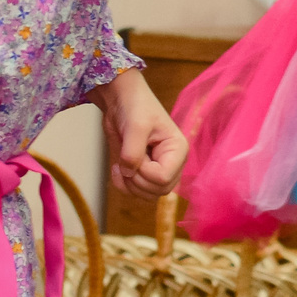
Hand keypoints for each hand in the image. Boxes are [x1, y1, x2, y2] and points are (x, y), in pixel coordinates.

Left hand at [95, 68, 185, 197]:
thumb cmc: (135, 106)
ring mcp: (158, 169)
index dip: (144, 172)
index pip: (163, 178)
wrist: (121, 100)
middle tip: (126, 160)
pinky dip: (123, 185)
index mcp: (178, 150)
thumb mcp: (135, 126)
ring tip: (121, 165)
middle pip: (159, 190)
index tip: (135, 153)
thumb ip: (133, 151)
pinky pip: (136, 192)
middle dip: (137, 181)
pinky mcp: (144, 172)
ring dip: (130, 185)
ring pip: (148, 195)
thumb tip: (129, 173)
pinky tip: (118, 169)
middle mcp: (172, 163)